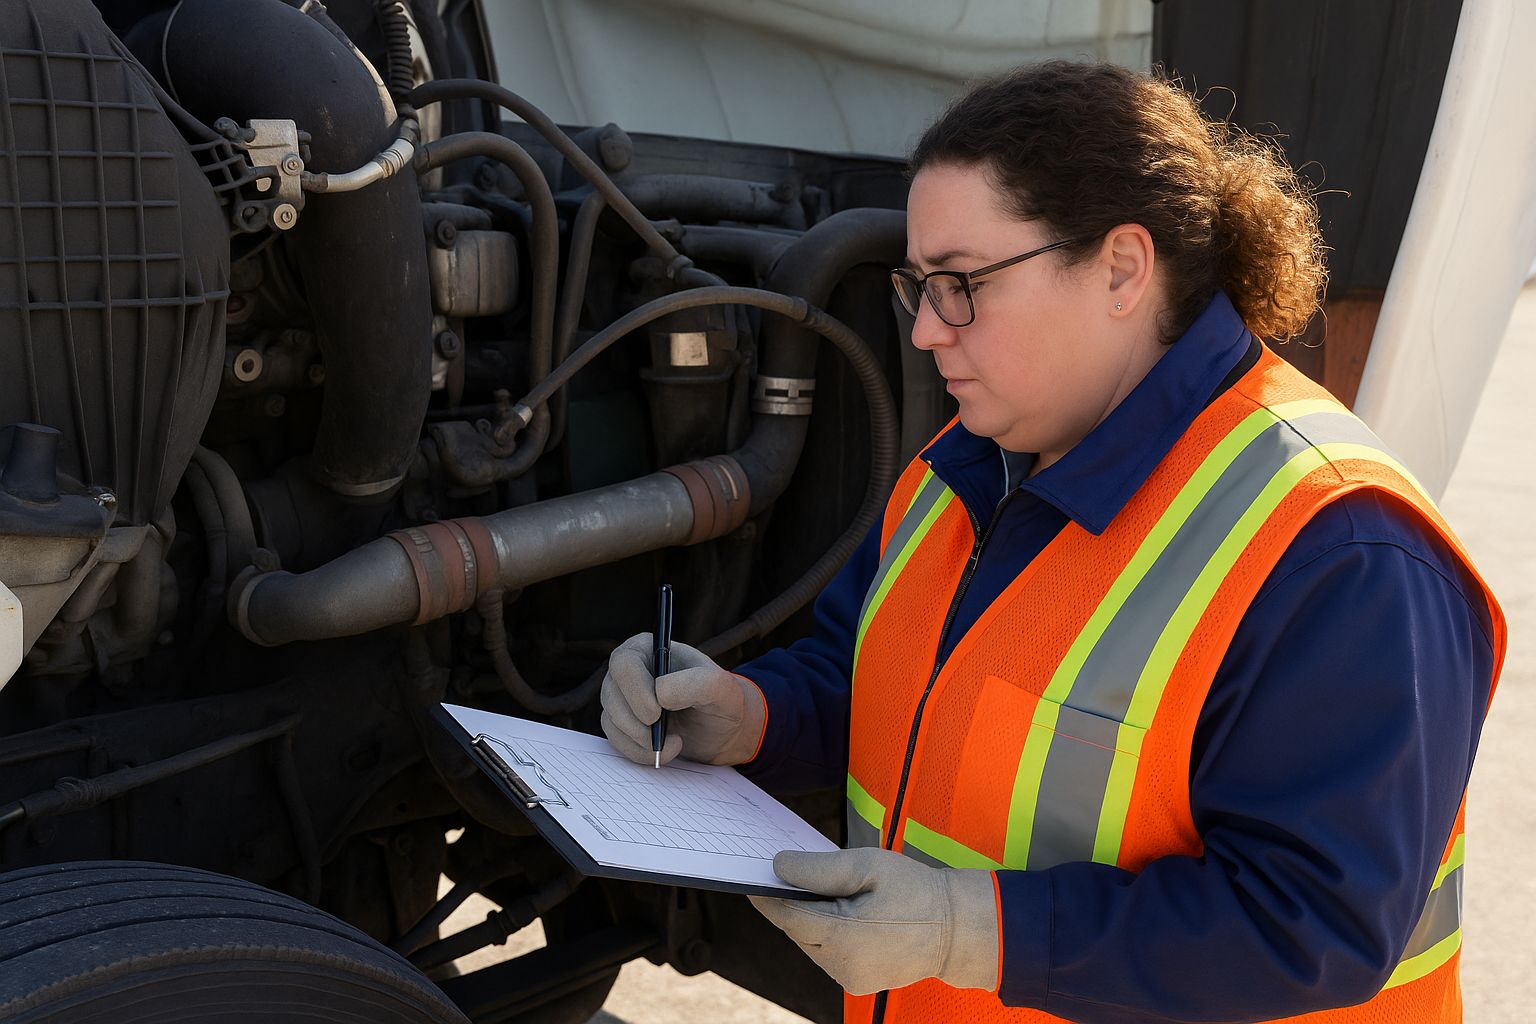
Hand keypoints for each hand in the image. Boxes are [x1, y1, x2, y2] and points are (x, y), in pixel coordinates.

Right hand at [600, 633, 766, 765]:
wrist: (722, 729)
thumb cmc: (721, 699)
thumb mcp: (720, 687)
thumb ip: (695, 683)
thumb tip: (659, 695)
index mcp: (648, 649)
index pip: (624, 663)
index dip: (635, 690)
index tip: (656, 713)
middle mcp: (629, 671)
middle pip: (610, 695)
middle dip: (637, 723)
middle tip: (664, 736)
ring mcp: (621, 699)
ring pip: (611, 721)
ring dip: (641, 741)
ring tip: (675, 743)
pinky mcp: (622, 725)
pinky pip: (617, 742)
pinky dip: (640, 753)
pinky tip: (666, 750)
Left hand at [749, 847, 998, 995]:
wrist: (957, 929)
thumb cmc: (916, 890)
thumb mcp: (868, 866)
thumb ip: (819, 868)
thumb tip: (778, 867)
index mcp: (844, 936)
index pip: (787, 914)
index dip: (768, 894)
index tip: (752, 876)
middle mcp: (842, 966)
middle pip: (796, 929)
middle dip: (794, 902)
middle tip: (795, 873)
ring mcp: (850, 980)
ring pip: (810, 943)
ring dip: (811, 919)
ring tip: (831, 893)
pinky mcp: (858, 983)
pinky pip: (828, 954)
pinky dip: (828, 933)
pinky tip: (843, 914)